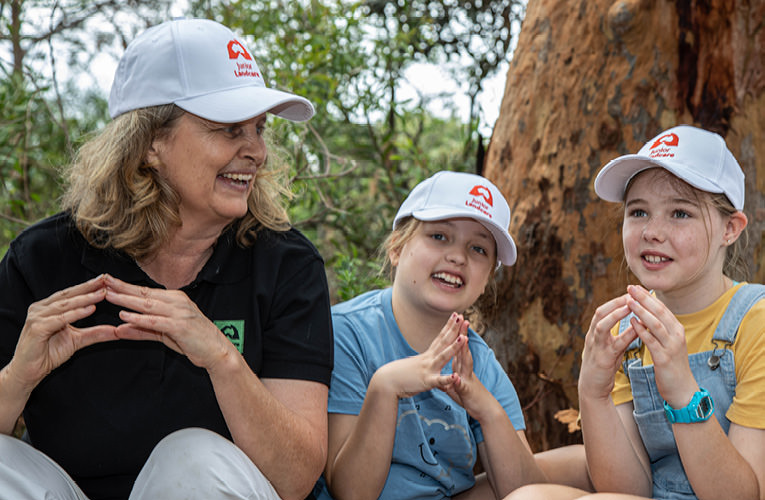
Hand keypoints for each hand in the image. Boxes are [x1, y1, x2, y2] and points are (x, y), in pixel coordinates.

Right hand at [9, 275, 115, 388]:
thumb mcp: (78, 340)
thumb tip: (117, 331)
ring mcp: (37, 317)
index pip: (71, 294)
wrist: (29, 371)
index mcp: (49, 307)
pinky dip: (75, 314)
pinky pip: (60, 319)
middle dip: (88, 287)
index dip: (88, 287)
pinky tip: (90, 309)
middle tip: (106, 281)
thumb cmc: (49, 353)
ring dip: (85, 299)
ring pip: (65, 305)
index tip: (106, 280)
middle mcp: (41, 309)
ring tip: (102, 294)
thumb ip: (96, 333)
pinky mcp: (37, 328)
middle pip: (69, 295)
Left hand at [104, 274, 234, 370]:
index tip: (107, 280)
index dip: (125, 286)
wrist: (216, 350)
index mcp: (174, 299)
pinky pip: (155, 321)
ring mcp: (179, 313)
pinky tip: (125, 316)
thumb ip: (141, 330)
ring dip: (126, 300)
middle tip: (103, 281)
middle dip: (121, 287)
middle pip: (144, 293)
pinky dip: (139, 318)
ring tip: (109, 296)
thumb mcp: (164, 334)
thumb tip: (119, 329)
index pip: (145, 290)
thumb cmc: (192, 340)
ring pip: (147, 304)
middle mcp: (177, 301)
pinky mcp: (180, 326)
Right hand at [373, 313, 465, 398]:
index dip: (448, 326)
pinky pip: (438, 380)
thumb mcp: (416, 366)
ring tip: (464, 338)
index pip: (440, 337)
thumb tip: (427, 359)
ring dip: (454, 347)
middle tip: (462, 317)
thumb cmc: (400, 374)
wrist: (386, 382)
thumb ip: (424, 363)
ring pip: (443, 357)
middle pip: (443, 342)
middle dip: (454, 329)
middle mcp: (428, 358)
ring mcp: (428, 369)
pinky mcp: (426, 381)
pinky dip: (447, 379)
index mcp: (427, 355)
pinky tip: (455, 377)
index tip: (456, 315)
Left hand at [441, 320, 493, 418]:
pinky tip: (456, 377)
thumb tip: (446, 372)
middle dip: (462, 335)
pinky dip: (459, 381)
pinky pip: (462, 386)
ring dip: (464, 352)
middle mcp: (466, 370)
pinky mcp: (468, 392)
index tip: (454, 321)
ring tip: (464, 339)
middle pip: (464, 350)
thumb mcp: (458, 386)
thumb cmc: (472, 398)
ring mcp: (468, 380)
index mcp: (462, 367)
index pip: (458, 348)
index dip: (455, 335)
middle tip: (462, 320)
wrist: (486, 411)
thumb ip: (452, 378)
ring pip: (466, 364)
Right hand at [578, 293, 637, 400]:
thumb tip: (637, 322)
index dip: (616, 300)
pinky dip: (625, 334)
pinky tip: (636, 329)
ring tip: (630, 305)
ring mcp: (596, 347)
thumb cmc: (604, 366)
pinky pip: (614, 343)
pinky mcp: (602, 358)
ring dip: (616, 314)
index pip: (603, 310)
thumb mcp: (613, 347)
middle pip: (600, 312)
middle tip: (631, 294)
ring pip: (601, 325)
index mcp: (595, 332)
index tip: (631, 292)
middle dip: (615, 302)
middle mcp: (592, 336)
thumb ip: (623, 335)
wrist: (593, 387)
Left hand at [625, 285, 697, 406]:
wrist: (682, 389)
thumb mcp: (668, 343)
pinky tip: (631, 322)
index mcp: (677, 330)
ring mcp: (672, 347)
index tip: (635, 287)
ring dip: (642, 311)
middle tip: (630, 288)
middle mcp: (677, 335)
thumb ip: (660, 329)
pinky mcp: (664, 359)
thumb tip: (647, 314)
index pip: (662, 308)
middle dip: (644, 299)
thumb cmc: (672, 365)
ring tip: (629, 301)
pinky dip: (641, 330)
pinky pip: (651, 341)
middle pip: (660, 312)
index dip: (648, 297)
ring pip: (656, 324)